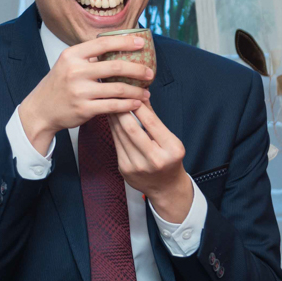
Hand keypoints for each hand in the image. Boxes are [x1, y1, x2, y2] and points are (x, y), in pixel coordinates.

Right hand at [16, 35, 151, 153]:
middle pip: (115, 67)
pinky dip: (128, 105)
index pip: (103, 43)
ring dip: (136, 91)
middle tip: (150, 73)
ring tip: (146, 92)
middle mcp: (75, 71)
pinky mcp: (84, 109)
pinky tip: (136, 104)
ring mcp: (79, 91)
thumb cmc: (58, 85)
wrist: (40, 110)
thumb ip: (88, 57)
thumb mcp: (67, 64)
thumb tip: (116, 46)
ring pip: (117, 89)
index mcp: (72, 55)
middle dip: (138, 70)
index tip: (141, 43)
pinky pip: (113, 106)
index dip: (125, 42)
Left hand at [108, 103, 193, 222]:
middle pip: (132, 128)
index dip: (139, 105)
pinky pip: (116, 143)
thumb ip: (155, 121)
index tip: (131, 92)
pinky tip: (111, 119)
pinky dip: (113, 129)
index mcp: (171, 150)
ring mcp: (137, 166)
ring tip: (111, 103)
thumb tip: (142, 97)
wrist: (166, 188)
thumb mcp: (171, 140)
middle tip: (115, 95)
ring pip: (120, 135)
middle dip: (121, 109)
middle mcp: (154, 159)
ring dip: (114, 117)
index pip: (151, 122)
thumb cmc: (169, 160)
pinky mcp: (124, 169)